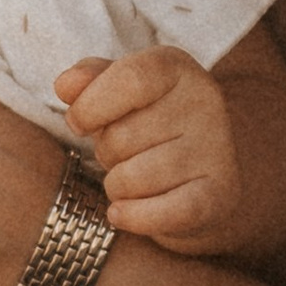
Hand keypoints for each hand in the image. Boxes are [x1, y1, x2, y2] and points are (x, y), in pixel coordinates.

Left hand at [56, 46, 240, 248]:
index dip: (90, 106)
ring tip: (133, 179)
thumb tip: (66, 86)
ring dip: (117, 187)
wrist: (201, 170)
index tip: (78, 123)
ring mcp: (215, 149)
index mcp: (176, 68)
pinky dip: (132, 218)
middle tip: (123, 154)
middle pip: (122, 136)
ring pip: (133, 178)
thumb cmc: (147, 124)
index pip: (130, 78)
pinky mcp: (219, 194)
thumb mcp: (117, 91)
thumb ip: (88, 80)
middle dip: (106, 153)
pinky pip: (163, 213)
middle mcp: (203, 102)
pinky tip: (123, 212)